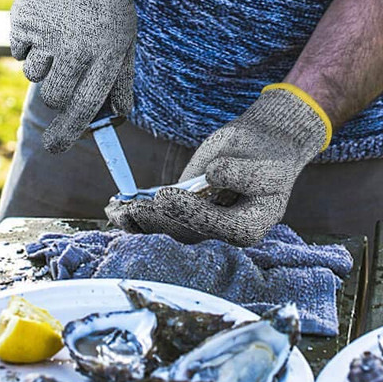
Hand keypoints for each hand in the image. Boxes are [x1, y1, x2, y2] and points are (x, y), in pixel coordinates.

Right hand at [10, 0, 136, 152]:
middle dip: (55, 95)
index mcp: (105, 54)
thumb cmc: (106, 0)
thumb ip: (122, 76)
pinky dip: (28, 44)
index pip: (86, 107)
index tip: (56, 148)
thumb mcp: (125, 36)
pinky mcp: (21, 23)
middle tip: (63, 73)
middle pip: (54, 97)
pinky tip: (45, 20)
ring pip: (34, 75)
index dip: (69, 132)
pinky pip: (19, 51)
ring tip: (59, 34)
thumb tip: (121, 113)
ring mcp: (46, 35)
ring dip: (43, 64)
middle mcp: (75, 48)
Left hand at [106, 85, 330, 245]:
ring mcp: (201, 223)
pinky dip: (137, 215)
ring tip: (115, 211)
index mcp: (247, 227)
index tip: (166, 196)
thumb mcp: (263, 165)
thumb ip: (241, 173)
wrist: (263, 148)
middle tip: (134, 207)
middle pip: (186, 231)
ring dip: (140, 221)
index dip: (190, 213)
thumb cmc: (267, 158)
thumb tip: (212, 175)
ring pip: (168, 228)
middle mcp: (222, 232)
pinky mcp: (184, 211)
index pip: (216, 226)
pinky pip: (161, 217)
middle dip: (157, 220)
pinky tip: (116, 209)